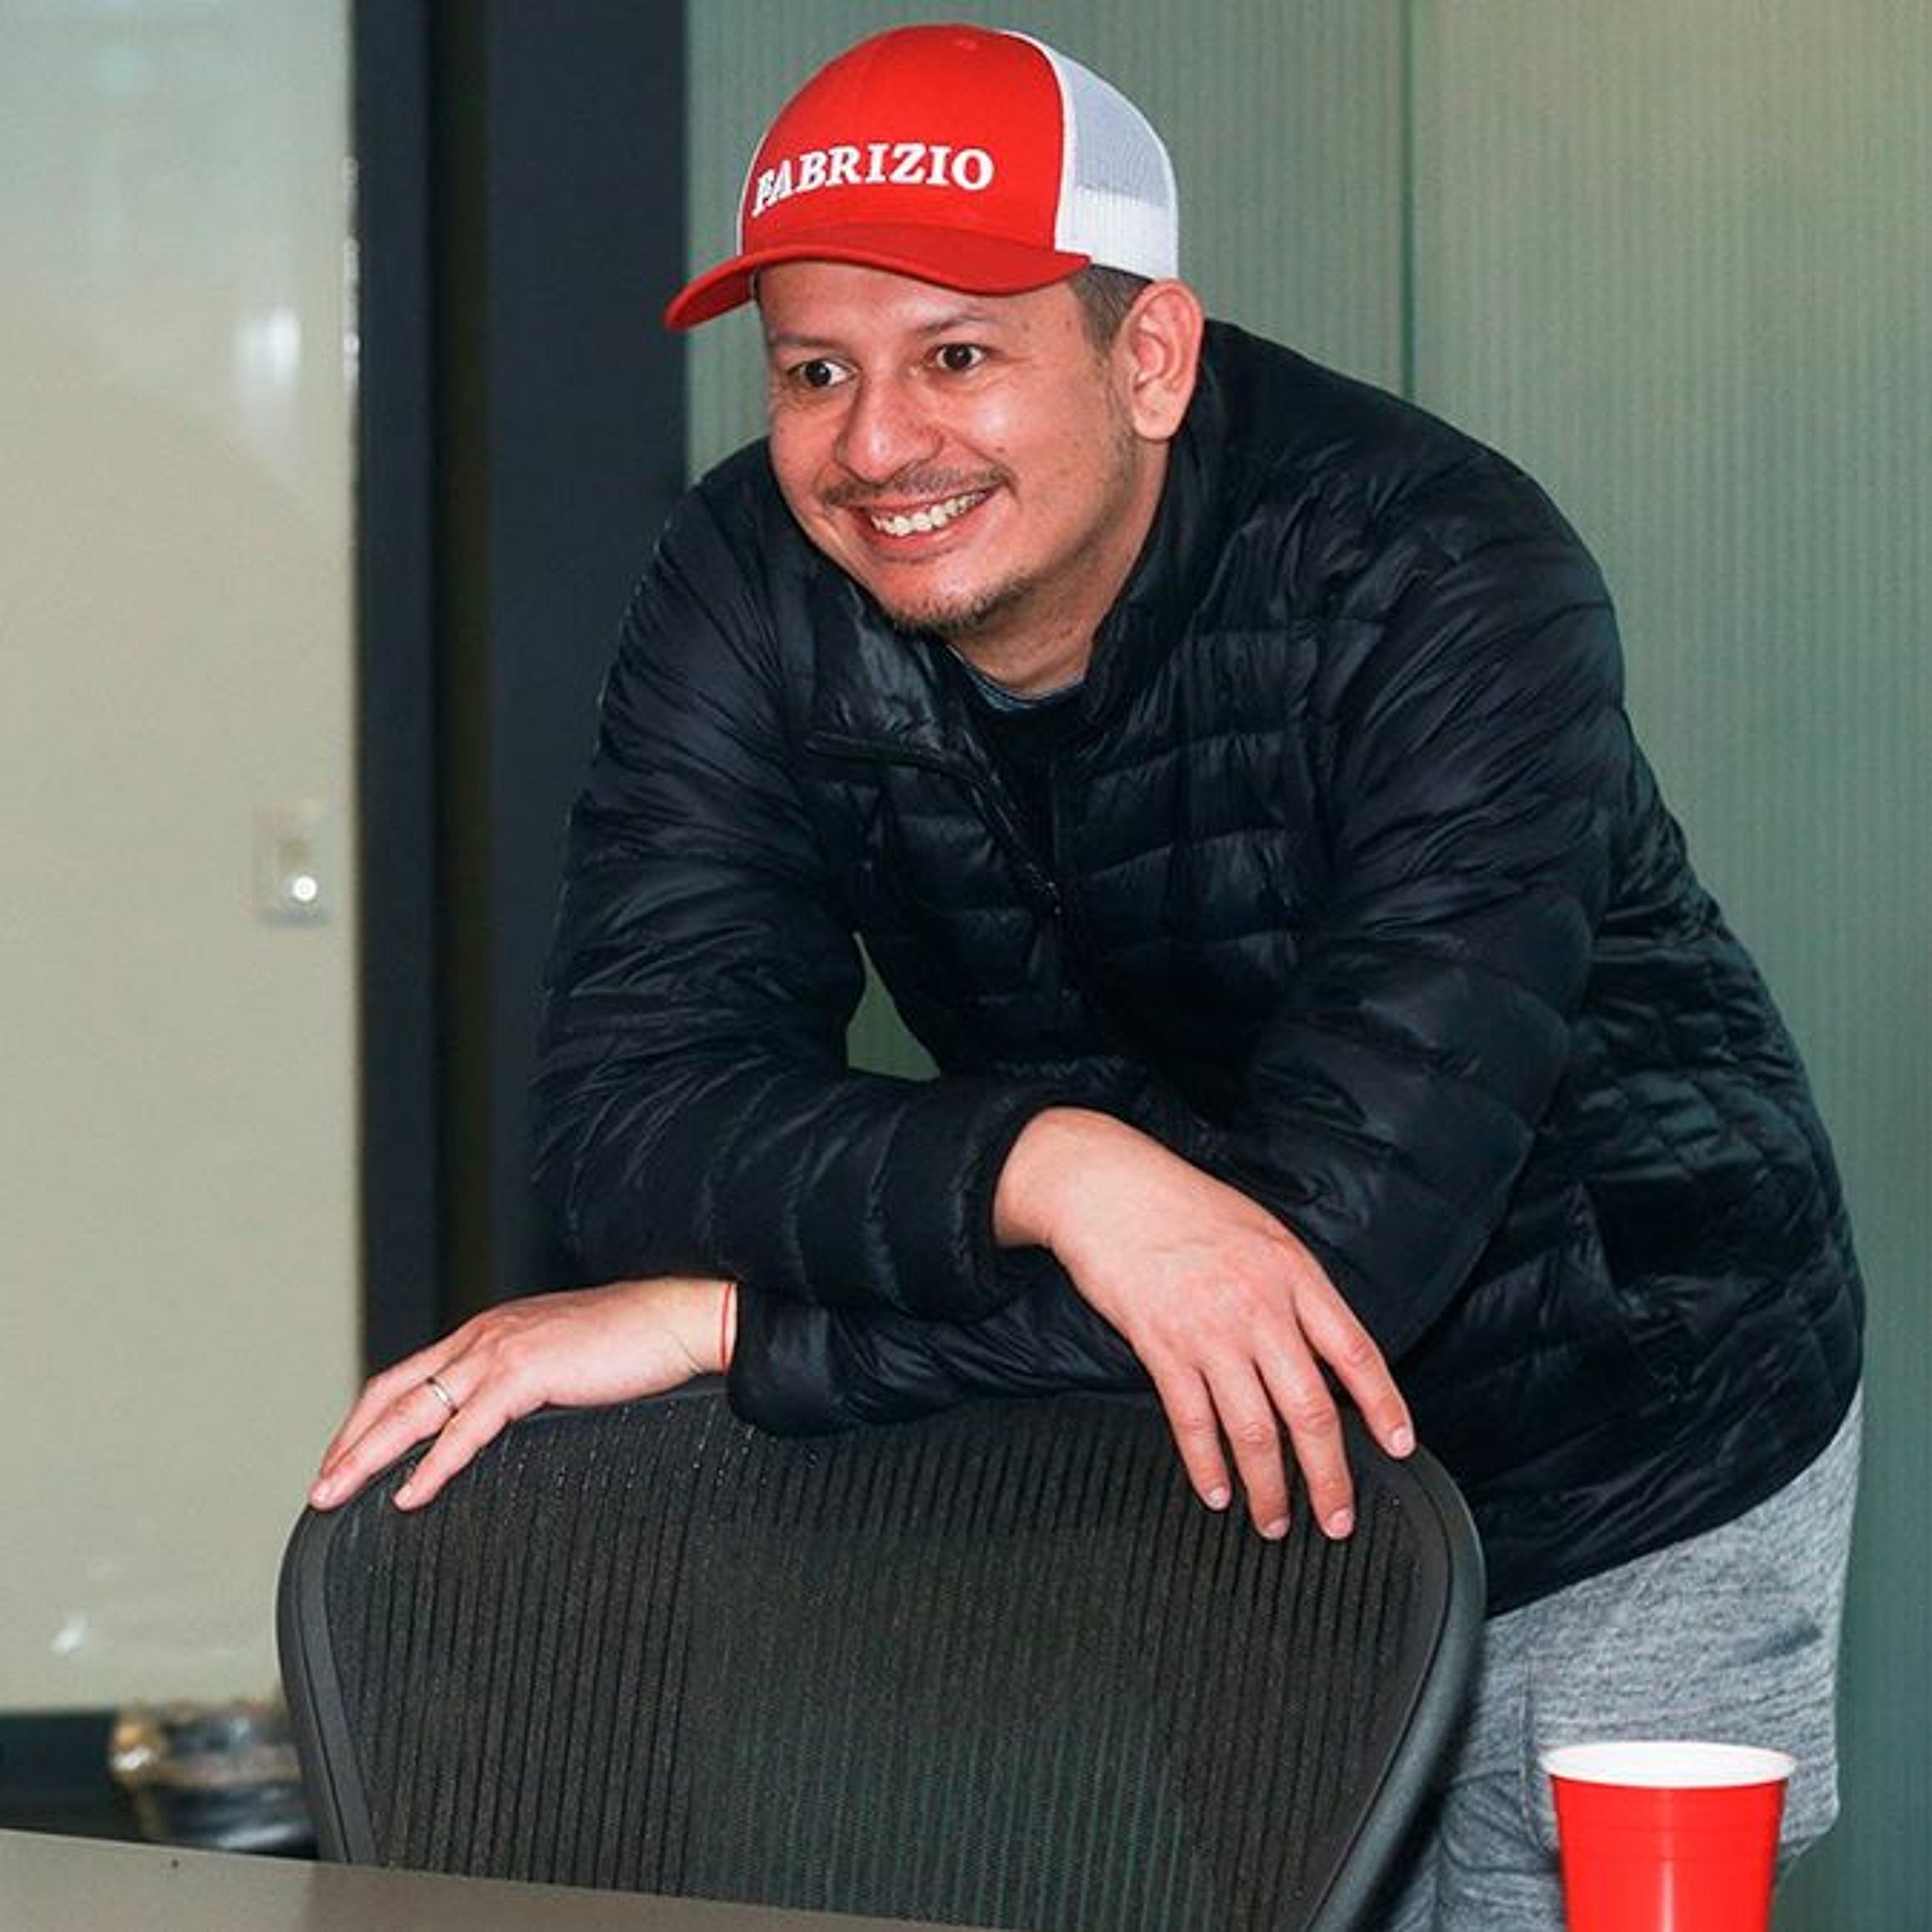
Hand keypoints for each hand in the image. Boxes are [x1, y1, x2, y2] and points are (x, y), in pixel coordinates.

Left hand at [309, 1275, 733, 1512]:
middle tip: (320, 1488)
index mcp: (489, 1332)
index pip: (409, 1376)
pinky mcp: (525, 1373)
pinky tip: (409, 1494)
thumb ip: (521, 1388)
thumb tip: (498, 1427)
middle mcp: (483, 1336)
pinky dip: (430, 1466)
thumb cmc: (632, 1344)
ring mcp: (500, 1351)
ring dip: (367, 1455)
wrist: (676, 1318)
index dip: (368, 1420)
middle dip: (349, 1442)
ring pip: (413, 1410)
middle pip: (392, 1392)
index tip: (347, 1458)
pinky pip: (463, 1429)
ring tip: (338, 1493)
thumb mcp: (560, 1363)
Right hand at [995, 1109, 1412, 1539]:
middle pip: (1310, 1409)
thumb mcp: (1262, 1233)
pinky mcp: (1162, 1346)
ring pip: (1253, 1429)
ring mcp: (1210, 1330)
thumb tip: (1323, 1352)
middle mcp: (1259, 1307)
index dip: (1384, 1406)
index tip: (1399, 1447)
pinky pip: (1192, 1421)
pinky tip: (1216, 1491)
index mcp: (1294, 1274)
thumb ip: (1295, 1291)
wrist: (1109, 1188)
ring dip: (1268, 1487)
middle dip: (1329, 1476)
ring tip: (1273, 1521)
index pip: (1355, 1352)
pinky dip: (1206, 1465)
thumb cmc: (1184, 1205)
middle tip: (1337, 1518)